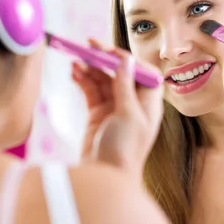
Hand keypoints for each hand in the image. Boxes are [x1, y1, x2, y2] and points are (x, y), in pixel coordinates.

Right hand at [72, 39, 163, 180]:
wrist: (104, 177)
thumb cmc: (123, 150)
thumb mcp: (128, 115)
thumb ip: (125, 86)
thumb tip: (126, 60)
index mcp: (149, 103)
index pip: (141, 71)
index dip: (126, 59)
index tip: (108, 50)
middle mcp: (133, 104)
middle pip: (119, 73)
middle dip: (104, 59)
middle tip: (86, 45)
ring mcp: (114, 109)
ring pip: (103, 80)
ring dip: (90, 69)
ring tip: (75, 61)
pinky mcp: (97, 115)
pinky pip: (91, 91)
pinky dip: (83, 81)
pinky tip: (74, 73)